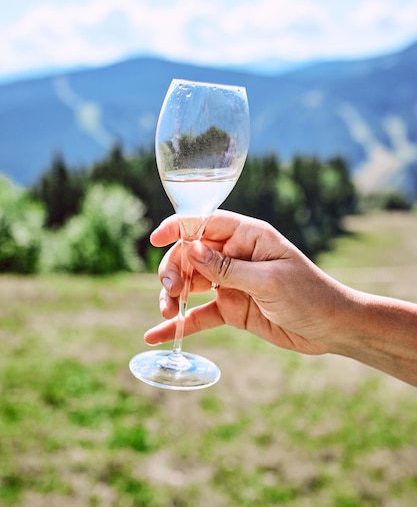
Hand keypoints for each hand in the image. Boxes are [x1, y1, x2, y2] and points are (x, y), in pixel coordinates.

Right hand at [145, 210, 343, 354]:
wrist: (331, 328)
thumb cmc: (309, 295)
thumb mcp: (268, 281)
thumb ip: (227, 268)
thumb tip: (190, 248)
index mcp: (248, 237)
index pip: (206, 223)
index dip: (179, 228)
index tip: (156, 239)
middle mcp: (236, 255)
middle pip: (191, 254)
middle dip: (174, 269)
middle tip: (170, 291)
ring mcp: (231, 282)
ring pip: (191, 283)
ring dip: (173, 296)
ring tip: (166, 313)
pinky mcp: (232, 308)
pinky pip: (200, 314)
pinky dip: (180, 323)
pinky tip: (158, 334)